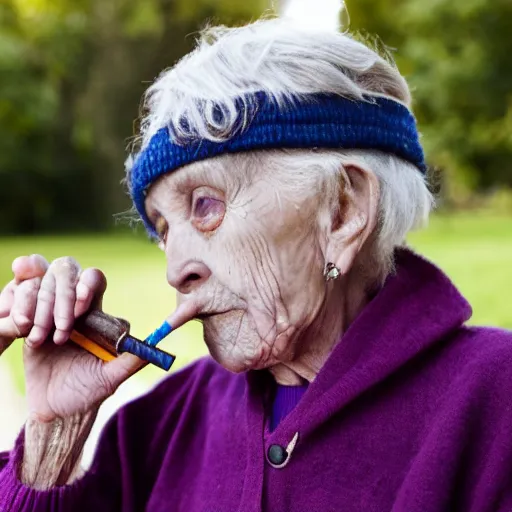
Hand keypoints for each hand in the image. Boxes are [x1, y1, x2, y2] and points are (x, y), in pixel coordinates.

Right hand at [0, 255, 143, 421]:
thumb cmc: (88, 391)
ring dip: (42, 308)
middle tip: (63, 328)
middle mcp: (73, 307)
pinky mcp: (27, 322)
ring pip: (42, 284)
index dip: (88, 285)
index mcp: (96, 314)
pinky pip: (22, 298)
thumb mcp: (111, 378)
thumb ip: (131, 361)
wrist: (56, 410)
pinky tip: (28, 334)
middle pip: (67, 274)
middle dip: (64, 296)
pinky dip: (23, 310)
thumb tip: (155, 347)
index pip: (94, 281)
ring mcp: (48, 312)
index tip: (83, 305)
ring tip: (43, 338)